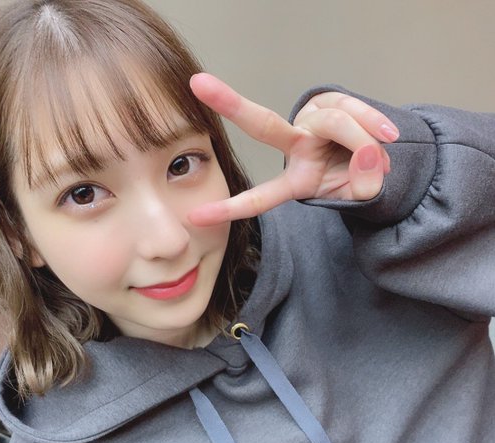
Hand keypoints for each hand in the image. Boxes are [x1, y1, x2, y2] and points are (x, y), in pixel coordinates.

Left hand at [188, 73, 398, 225]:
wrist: (381, 158)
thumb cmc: (362, 181)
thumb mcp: (362, 196)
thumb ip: (364, 186)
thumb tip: (368, 157)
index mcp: (296, 180)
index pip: (261, 197)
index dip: (230, 209)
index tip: (196, 216)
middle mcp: (296, 146)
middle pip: (264, 125)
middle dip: (232, 105)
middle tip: (199, 84)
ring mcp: (312, 121)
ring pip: (337, 123)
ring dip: (366, 141)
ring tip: (383, 162)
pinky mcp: (331, 101)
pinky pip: (356, 108)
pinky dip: (375, 123)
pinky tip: (388, 135)